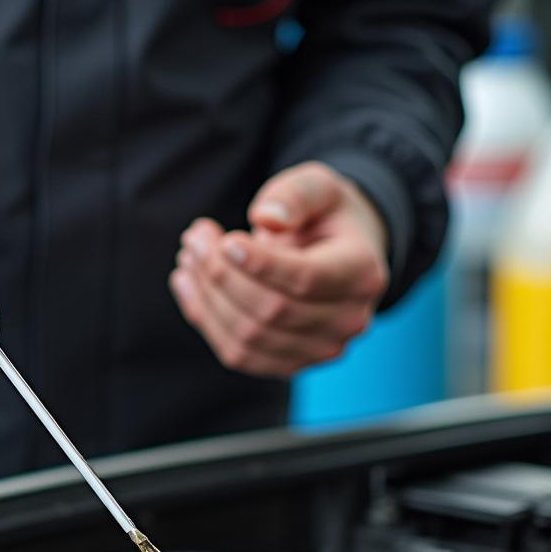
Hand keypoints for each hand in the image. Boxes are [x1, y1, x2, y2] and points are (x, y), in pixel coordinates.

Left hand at [169, 162, 388, 377]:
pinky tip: (187, 285)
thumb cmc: (325, 216)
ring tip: (189, 257)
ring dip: (207, 298)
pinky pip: (239, 354)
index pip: (308, 279)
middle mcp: (349, 320)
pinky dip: (206, 321)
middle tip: (195, 239)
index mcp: (363, 273)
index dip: (262, 265)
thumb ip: (296, 195)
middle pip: (273, 310)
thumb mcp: (320, 187)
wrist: (337, 255)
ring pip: (249, 337)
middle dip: (223, 274)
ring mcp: (320, 350)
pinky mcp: (290, 365)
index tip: (225, 241)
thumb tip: (266, 218)